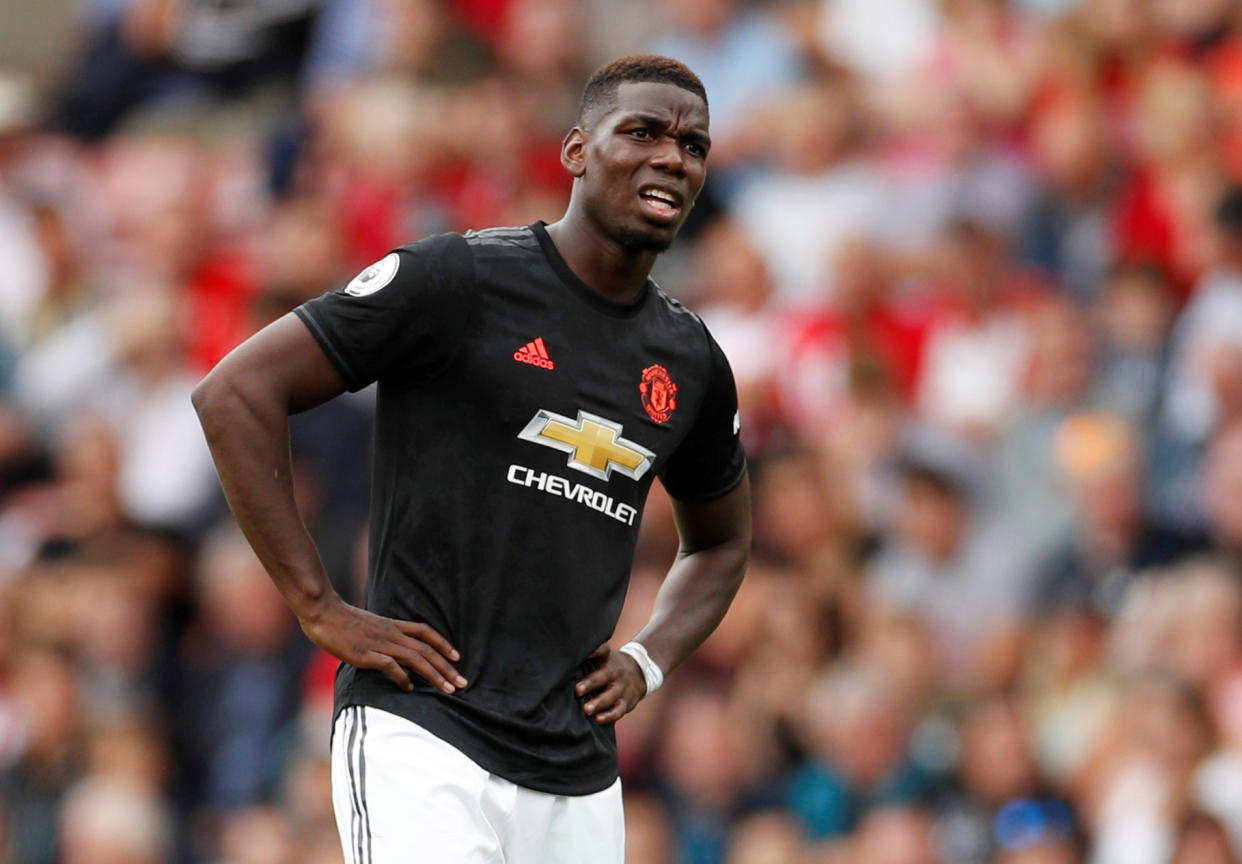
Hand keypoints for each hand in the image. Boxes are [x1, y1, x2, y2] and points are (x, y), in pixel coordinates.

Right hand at [300, 595, 466, 693]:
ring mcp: (380, 643)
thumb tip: (390, 652)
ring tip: (448, 689)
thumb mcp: (369, 626)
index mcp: (393, 625)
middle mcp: (391, 633)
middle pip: (427, 650)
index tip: (457, 657)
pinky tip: (411, 688)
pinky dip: (403, 677)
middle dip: (447, 667)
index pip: (426, 632)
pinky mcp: (367, 653)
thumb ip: (382, 636)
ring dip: (435, 675)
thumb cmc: (342, 621)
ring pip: (416, 658)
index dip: (444, 644)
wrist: (324, 613)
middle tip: (463, 683)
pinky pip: (391, 665)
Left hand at [574, 643, 646, 724]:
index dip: (594, 651)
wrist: (640, 672)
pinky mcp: (626, 702)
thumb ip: (589, 658)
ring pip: (611, 696)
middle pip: (604, 676)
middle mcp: (615, 672)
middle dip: (590, 683)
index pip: (602, 651)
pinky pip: (618, 711)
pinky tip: (597, 719)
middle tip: (577, 690)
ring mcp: (622, 688)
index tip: (581, 654)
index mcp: (607, 659)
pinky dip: (608, 716)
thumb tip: (562, 659)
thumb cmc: (611, 666)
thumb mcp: (604, 657)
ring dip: (598, 703)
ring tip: (586, 709)